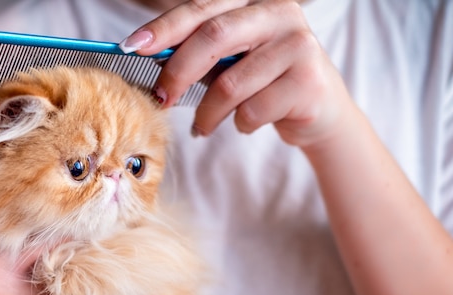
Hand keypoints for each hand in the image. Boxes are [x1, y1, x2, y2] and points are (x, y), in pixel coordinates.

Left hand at [120, 0, 358, 148]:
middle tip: (162, 99)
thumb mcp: (232, 60)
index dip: (164, 28)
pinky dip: (240, 125)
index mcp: (255, 1)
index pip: (201, 7)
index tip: (132, 48)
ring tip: (204, 125)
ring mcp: (298, 45)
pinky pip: (252, 111)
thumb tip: (145, 55)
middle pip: (213, 38)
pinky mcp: (308, 81)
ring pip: (229, 84)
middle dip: (178, 73)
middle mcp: (279, 13)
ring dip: (208, 113)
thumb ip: (199, 51)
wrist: (320, 112)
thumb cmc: (265, 83)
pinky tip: (245, 124)